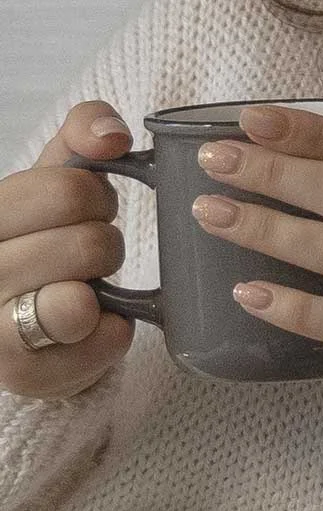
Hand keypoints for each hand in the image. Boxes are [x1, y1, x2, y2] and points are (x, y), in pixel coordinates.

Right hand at [0, 106, 136, 400]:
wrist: (24, 323)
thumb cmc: (39, 237)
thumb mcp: (51, 177)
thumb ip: (80, 138)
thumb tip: (111, 136)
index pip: (67, 190)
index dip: (94, 197)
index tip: (80, 209)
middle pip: (87, 244)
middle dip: (103, 244)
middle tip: (86, 254)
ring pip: (82, 299)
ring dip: (104, 286)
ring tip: (84, 287)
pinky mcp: (21, 375)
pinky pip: (102, 342)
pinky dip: (113, 331)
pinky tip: (88, 325)